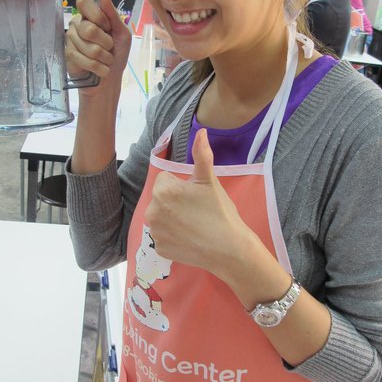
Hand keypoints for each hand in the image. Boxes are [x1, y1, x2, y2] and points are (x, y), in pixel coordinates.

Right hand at [65, 0, 130, 93]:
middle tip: (109, 48)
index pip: (83, 2)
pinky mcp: (68, 56)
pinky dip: (99, 67)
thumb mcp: (121, 33)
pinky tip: (100, 69)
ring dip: (104, 57)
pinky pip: (85, 60)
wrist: (110, 78)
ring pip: (88, 46)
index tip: (107, 27)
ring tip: (106, 60)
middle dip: (106, 43)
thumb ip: (112, 14)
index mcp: (89, 15)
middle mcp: (76, 24)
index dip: (98, 16)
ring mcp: (70, 40)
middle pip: (88, 28)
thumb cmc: (117, 54)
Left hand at [145, 129, 252, 279]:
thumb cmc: (220, 212)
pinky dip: (173, 237)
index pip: (165, 179)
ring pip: (161, 216)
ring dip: (172, 218)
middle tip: (196, 210)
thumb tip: (201, 131)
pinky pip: (163, 236)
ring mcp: (154, 232)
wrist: (229, 249)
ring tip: (194, 224)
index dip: (181, 186)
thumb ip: (202, 155)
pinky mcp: (159, 249)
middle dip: (174, 201)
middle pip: (161, 198)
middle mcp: (152, 210)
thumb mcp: (210, 181)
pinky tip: (189, 238)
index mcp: (163, 190)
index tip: (195, 196)